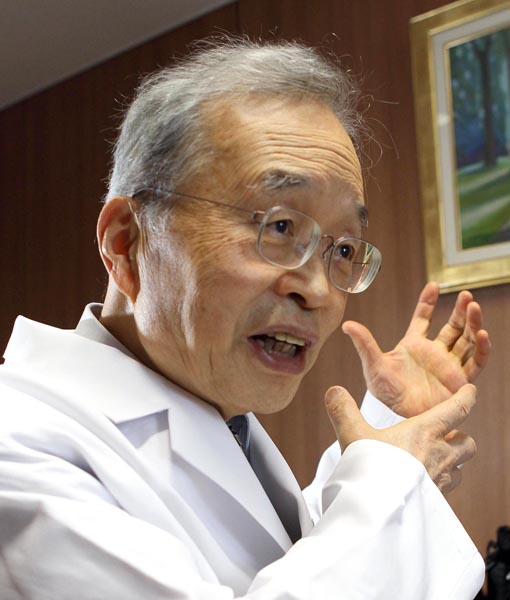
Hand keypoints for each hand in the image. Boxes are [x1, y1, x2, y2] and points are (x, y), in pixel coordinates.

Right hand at [325, 384, 476, 493]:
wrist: (379, 515)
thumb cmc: (371, 473)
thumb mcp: (352, 435)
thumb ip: (344, 411)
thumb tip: (334, 392)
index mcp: (423, 433)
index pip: (456, 410)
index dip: (467, 397)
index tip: (470, 391)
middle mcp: (439, 456)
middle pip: (467, 442)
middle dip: (461, 437)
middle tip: (448, 434)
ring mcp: (440, 482)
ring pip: (461, 469)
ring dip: (453, 463)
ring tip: (436, 460)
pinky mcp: (436, 503)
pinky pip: (447, 491)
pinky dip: (441, 484)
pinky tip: (424, 485)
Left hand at [342, 282, 489, 416]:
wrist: (401, 420)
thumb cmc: (386, 394)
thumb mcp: (374, 366)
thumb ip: (365, 344)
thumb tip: (347, 325)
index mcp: (413, 344)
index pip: (422, 318)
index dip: (428, 302)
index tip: (433, 285)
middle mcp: (434, 352)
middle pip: (452, 326)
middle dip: (460, 310)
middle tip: (466, 295)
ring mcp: (449, 365)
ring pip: (466, 340)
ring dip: (473, 324)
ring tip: (474, 308)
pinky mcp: (460, 381)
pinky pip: (475, 362)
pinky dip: (481, 348)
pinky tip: (482, 335)